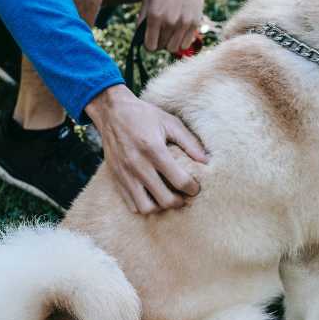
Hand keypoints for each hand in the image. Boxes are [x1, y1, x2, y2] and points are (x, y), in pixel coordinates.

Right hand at [85, 85, 207, 214]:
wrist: (112, 112)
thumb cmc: (144, 115)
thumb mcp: (169, 122)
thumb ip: (189, 142)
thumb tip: (206, 161)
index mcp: (153, 150)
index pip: (179, 180)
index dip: (192, 188)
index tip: (195, 187)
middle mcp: (138, 165)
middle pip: (164, 199)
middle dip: (179, 202)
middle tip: (184, 197)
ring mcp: (125, 174)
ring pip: (145, 207)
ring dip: (160, 208)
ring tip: (167, 198)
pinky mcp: (116, 179)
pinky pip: (131, 204)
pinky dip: (144, 206)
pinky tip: (152, 196)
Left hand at [139, 0, 208, 52]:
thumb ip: (142, 19)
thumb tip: (140, 38)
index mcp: (155, 15)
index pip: (149, 45)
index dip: (147, 44)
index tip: (149, 40)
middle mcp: (170, 21)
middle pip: (161, 47)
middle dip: (158, 42)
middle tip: (159, 33)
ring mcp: (184, 23)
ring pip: (173, 48)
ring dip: (169, 43)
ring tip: (169, 32)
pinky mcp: (195, 23)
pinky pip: (185, 44)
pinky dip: (181, 41)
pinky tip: (178, 31)